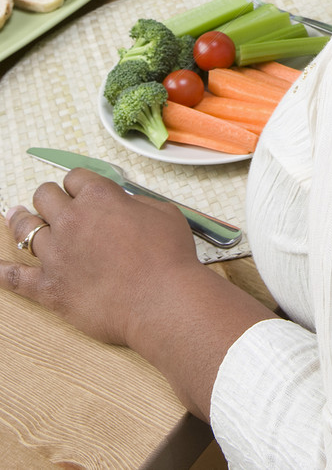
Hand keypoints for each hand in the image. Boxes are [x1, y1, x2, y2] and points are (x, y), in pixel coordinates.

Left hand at [1, 169, 201, 347]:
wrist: (162, 300)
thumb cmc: (168, 257)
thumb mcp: (162, 212)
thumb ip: (135, 203)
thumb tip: (122, 205)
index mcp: (98, 197)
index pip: (74, 178)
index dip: (78, 184)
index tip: (80, 191)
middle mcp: (71, 221)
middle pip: (44, 196)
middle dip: (50, 199)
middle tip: (55, 207)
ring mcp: (56, 255)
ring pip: (25, 229)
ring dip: (24, 223)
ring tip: (19, 219)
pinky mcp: (49, 288)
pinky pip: (15, 278)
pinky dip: (3, 272)